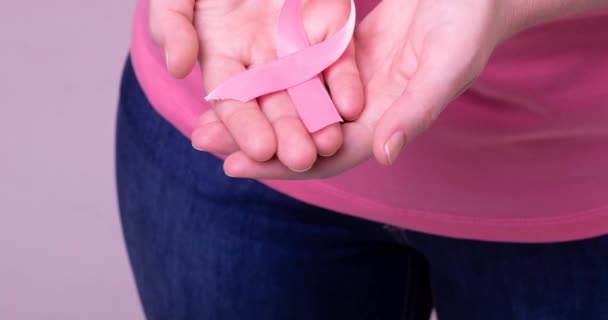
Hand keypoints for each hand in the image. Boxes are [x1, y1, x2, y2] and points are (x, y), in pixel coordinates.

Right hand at [149, 0, 363, 171]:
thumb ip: (171, 26)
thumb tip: (177, 67)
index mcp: (223, 59)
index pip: (233, 103)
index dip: (245, 126)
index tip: (259, 148)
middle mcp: (262, 62)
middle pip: (276, 106)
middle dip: (288, 134)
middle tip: (302, 159)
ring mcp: (297, 47)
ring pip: (311, 90)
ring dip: (320, 118)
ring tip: (331, 144)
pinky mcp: (329, 28)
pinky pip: (339, 60)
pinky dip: (344, 83)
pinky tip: (350, 106)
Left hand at [215, 0, 512, 177]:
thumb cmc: (469, 23)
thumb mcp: (446, 65)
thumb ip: (415, 111)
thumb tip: (382, 155)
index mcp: (387, 122)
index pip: (327, 155)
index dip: (282, 166)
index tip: (233, 168)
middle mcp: (365, 109)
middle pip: (301, 135)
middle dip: (252, 142)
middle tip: (200, 140)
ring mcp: (352, 83)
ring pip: (295, 105)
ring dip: (253, 111)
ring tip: (205, 113)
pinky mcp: (344, 53)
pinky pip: (301, 71)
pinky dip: (270, 77)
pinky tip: (239, 75)